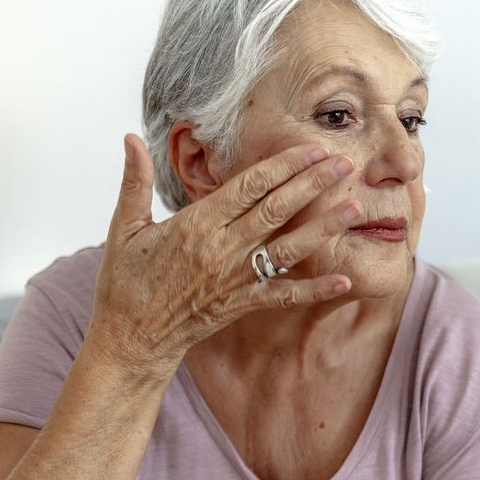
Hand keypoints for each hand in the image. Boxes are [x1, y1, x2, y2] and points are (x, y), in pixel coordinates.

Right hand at [87, 133, 362, 379]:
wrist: (130, 341)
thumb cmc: (125, 283)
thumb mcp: (124, 228)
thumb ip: (134, 181)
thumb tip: (131, 138)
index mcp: (195, 224)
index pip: (249, 186)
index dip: (284, 164)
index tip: (311, 147)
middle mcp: (220, 249)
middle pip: (276, 209)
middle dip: (314, 184)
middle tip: (346, 163)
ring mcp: (234, 279)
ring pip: (288, 248)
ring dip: (323, 227)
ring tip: (355, 208)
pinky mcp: (241, 306)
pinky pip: (284, 296)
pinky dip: (314, 289)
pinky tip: (344, 280)